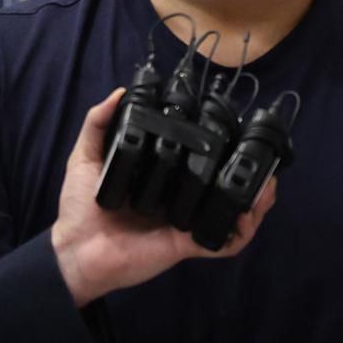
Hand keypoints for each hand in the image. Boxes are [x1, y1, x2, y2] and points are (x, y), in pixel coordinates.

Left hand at [52, 89, 275, 306]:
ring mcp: (188, 220)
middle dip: (250, 170)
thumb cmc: (80, 207)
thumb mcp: (85, 158)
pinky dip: (241, 230)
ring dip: (256, 198)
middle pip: (224, 182)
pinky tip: (248, 212)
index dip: (223, 145)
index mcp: (164, 175)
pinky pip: (222, 240)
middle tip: (262, 154)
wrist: (75, 251)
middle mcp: (181, 196)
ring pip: (232, 210)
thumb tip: (121, 90)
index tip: (239, 126)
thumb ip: (98, 124)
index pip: (200, 157)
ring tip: (267, 182)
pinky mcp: (189, 243)